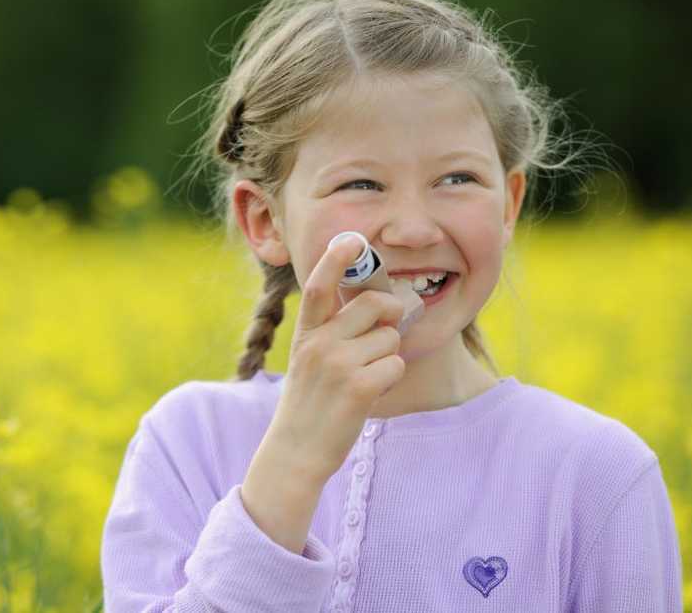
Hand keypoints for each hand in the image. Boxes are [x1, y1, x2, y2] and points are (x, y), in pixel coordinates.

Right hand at [267, 234, 406, 483]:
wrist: (296, 452)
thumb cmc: (310, 402)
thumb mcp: (309, 359)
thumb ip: (333, 330)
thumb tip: (380, 303)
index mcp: (306, 333)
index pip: (318, 285)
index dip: (336, 258)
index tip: (352, 240)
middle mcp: (319, 344)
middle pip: (375, 305)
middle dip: (390, 315)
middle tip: (383, 333)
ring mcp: (337, 365)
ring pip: (391, 337)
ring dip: (388, 355)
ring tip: (365, 377)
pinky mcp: (358, 388)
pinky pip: (396, 364)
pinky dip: (391, 377)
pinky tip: (371, 393)